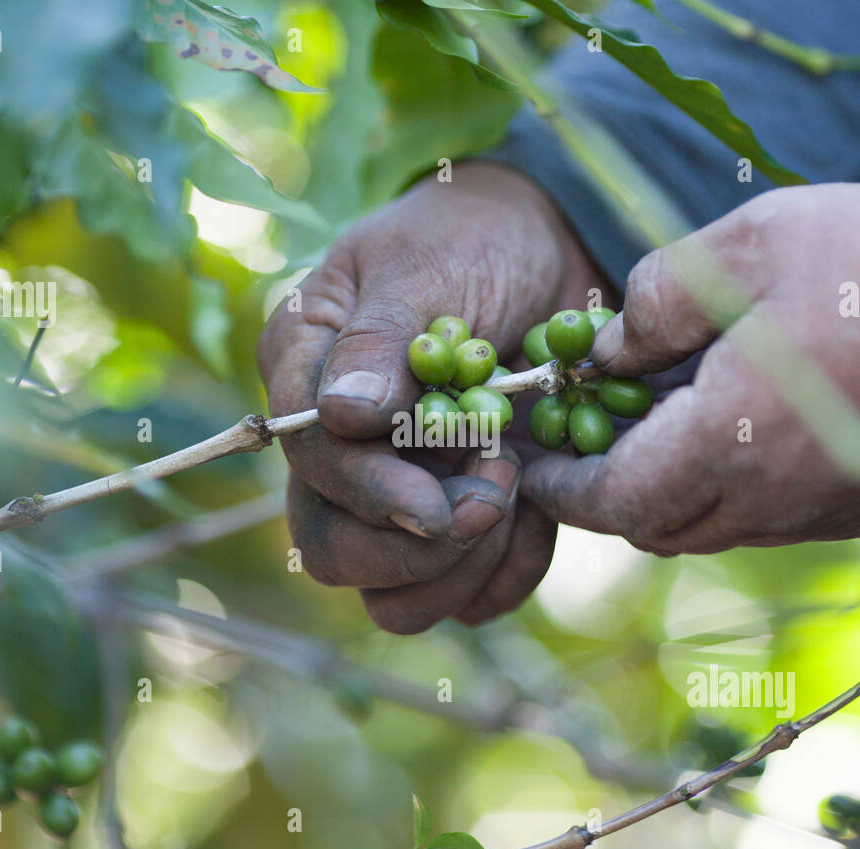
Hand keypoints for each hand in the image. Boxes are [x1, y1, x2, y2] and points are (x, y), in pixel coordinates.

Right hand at [257, 162, 605, 631]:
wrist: (554, 251)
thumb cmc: (477, 239)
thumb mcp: (427, 265)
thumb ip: (383, 337)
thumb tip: (342, 417)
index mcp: (305, 373)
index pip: (313, 464)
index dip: (373, 495)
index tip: (441, 506)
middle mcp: (338, 450)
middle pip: (334, 551)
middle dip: (419, 547)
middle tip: (496, 494)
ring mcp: (395, 495)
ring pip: (391, 598)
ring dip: (460, 573)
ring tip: (518, 495)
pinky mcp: (456, 527)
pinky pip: (465, 599)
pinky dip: (505, 574)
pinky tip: (538, 515)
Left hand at [523, 184, 859, 553]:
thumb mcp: (740, 251)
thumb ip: (654, 305)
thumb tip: (607, 352)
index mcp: (722, 446)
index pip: (612, 501)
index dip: (562, 492)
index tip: (533, 471)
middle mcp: (764, 501)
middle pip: (654, 527)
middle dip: (607, 495)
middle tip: (586, 443)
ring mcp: (814, 514)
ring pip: (710, 527)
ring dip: (668, 492)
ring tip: (658, 428)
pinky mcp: (855, 509)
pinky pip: (765, 520)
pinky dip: (727, 490)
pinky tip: (735, 430)